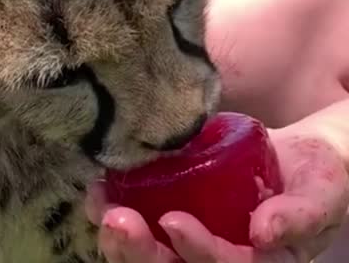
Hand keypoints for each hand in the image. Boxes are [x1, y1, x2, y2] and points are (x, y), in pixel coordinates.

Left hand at [85, 126, 348, 262]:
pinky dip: (111, 213)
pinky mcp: (167, 219)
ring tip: (99, 205)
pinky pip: (137, 227)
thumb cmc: (313, 181)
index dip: (198, 250)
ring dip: (117, 237)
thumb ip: (299, 213)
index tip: (172, 220)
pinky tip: (97, 193)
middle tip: (116, 220)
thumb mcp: (319, 194)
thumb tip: (266, 230)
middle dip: (140, 251)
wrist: (293, 162)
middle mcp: (213, 260)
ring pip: (147, 257)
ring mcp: (186, 243)